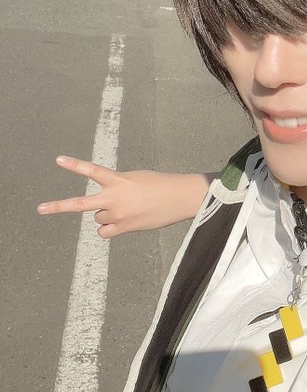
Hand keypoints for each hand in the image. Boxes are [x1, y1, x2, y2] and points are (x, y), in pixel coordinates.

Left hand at [37, 158, 211, 237]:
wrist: (181, 198)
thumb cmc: (160, 185)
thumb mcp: (135, 179)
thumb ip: (116, 189)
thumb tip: (103, 212)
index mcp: (118, 180)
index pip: (91, 170)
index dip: (74, 165)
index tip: (58, 160)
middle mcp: (114, 198)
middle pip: (81, 205)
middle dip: (58, 207)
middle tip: (40, 209)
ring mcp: (118, 215)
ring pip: (99, 217)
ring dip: (107, 214)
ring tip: (128, 208)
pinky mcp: (124, 228)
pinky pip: (105, 231)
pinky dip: (110, 228)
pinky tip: (124, 222)